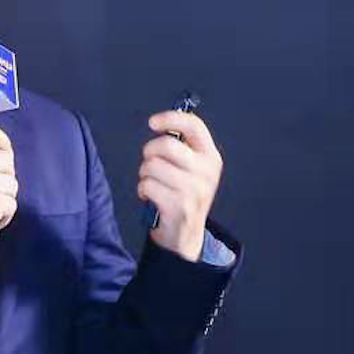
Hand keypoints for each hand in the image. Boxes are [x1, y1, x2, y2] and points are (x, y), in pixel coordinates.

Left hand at [137, 110, 223, 261]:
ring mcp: (194, 190)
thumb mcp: (193, 169)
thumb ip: (183, 147)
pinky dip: (142, 190)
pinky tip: (150, 197)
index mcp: (211, 157)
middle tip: (150, 162)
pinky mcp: (179, 206)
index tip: (153, 122)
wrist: (185, 235)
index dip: (170, 118)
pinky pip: (147, 185)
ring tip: (153, 183)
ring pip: (152, 166)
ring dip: (144, 174)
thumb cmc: (182, 195)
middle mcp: (206, 172)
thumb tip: (163, 123)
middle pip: (166, 145)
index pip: (194, 126)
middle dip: (149, 152)